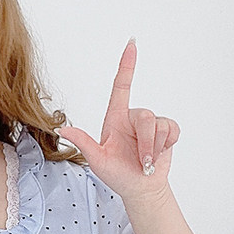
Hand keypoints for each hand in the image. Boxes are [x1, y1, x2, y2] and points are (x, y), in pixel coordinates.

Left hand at [54, 39, 179, 200]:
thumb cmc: (117, 175)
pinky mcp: (166, 131)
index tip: (131, 44)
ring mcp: (150, 124)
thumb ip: (83, 143)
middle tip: (142, 162)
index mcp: (115, 118)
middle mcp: (132, 117)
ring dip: (154, 148)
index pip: (121, 86)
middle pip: (146, 116)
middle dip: (146, 143)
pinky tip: (159, 154)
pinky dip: (166, 145)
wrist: (141, 189)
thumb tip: (62, 131)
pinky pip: (172, 130)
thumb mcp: (97, 160)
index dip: (126, 65)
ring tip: (146, 162)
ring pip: (159, 125)